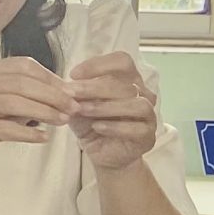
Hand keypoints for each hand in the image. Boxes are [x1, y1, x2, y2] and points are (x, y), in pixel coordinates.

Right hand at [0, 56, 78, 167]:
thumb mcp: (7, 102)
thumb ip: (29, 95)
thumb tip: (66, 93)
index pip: (22, 66)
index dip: (50, 77)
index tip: (70, 92)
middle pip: (20, 83)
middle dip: (52, 95)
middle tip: (72, 108)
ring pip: (13, 103)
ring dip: (43, 112)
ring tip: (62, 121)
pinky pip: (5, 128)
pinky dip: (28, 133)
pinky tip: (43, 137)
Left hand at [69, 50, 159, 171]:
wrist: (102, 153)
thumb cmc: (92, 123)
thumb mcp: (78, 104)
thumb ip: (75, 93)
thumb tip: (65, 83)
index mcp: (128, 81)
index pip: (122, 62)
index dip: (99, 64)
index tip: (73, 74)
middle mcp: (142, 94)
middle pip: (125, 84)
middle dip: (94, 87)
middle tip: (71, 92)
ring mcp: (148, 116)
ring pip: (136, 104)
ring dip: (105, 106)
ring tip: (82, 110)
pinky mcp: (147, 136)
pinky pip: (137, 128)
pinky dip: (115, 126)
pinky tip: (97, 127)